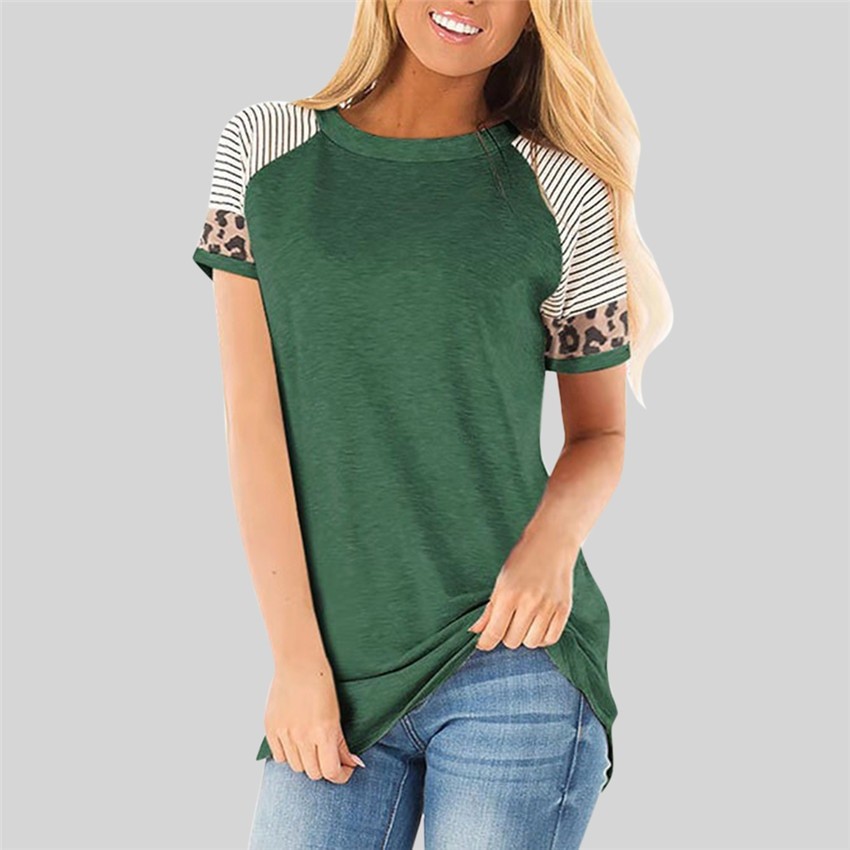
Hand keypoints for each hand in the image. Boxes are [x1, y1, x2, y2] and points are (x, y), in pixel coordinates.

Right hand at [264, 653, 364, 783]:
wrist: (298, 664)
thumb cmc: (321, 684)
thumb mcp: (337, 714)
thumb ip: (342, 742)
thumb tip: (352, 763)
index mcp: (323, 732)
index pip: (331, 772)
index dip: (341, 776)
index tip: (345, 770)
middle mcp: (303, 737)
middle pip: (313, 773)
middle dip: (324, 767)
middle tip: (329, 756)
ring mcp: (285, 734)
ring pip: (296, 767)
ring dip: (306, 762)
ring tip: (311, 746)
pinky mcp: (270, 729)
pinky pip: (279, 756)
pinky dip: (288, 754)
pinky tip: (295, 741)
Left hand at [468, 530, 577, 650]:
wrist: (552, 542)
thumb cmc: (523, 559)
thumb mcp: (501, 580)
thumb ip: (489, 609)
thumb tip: (475, 631)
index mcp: (508, 594)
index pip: (494, 633)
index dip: (485, 643)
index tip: (483, 644)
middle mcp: (529, 602)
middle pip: (512, 641)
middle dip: (506, 636)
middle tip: (507, 623)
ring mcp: (548, 607)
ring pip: (531, 643)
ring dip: (525, 637)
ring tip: (524, 622)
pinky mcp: (564, 609)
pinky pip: (551, 639)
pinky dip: (542, 637)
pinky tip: (537, 625)